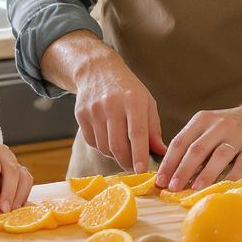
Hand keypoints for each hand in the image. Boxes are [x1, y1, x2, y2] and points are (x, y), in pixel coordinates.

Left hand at [0, 127, 32, 213]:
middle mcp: (2, 152)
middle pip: (11, 171)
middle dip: (9, 193)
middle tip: (4, 211)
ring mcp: (13, 159)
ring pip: (22, 175)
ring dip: (18, 195)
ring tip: (11, 212)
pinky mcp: (19, 167)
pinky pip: (27, 180)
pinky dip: (24, 194)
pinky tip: (16, 207)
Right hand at [73, 51, 166, 173]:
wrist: (97, 70)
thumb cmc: (127, 89)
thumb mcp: (146, 102)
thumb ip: (153, 128)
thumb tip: (161, 153)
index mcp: (133, 100)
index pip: (137, 133)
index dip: (140, 155)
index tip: (142, 171)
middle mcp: (111, 104)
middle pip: (118, 145)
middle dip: (127, 162)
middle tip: (134, 168)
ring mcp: (93, 110)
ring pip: (104, 147)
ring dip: (115, 155)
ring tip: (122, 149)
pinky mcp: (81, 115)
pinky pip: (92, 142)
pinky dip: (102, 147)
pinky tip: (108, 138)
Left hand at [155, 100, 241, 191]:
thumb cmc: (232, 128)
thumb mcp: (209, 129)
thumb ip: (194, 146)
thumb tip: (173, 173)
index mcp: (202, 120)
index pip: (180, 142)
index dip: (168, 162)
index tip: (159, 180)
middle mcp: (219, 126)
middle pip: (196, 149)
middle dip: (182, 169)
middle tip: (172, 187)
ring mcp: (238, 136)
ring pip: (218, 156)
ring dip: (205, 174)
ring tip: (194, 188)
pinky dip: (231, 175)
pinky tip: (222, 186)